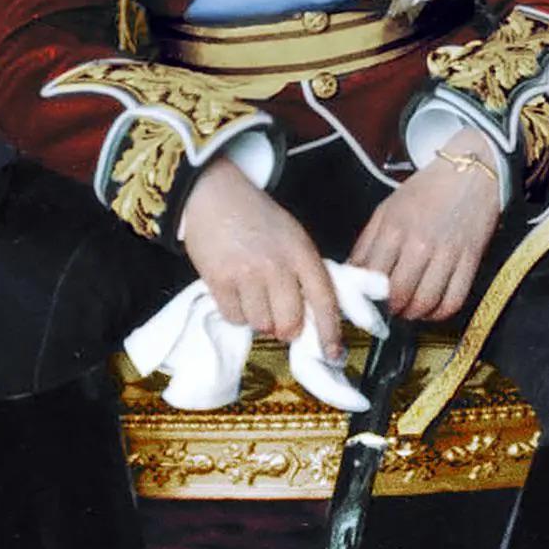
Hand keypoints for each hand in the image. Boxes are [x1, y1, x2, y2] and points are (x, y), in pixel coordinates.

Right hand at [176, 170, 342, 378]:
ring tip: (253, 294)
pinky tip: (236, 292)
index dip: (330, 331)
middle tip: (280, 319)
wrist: (214, 195)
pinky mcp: (218, 281)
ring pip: (261, 324)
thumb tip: (313, 316)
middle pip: (290, 323)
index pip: (324, 299)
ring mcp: (247, 274)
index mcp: (302, 253)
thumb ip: (305, 271)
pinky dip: (236, 313)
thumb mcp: (293, 237)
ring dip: (259, 318)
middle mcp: (277, 265)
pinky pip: (235, 318)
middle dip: (287, 329)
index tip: (333, 354)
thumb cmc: (257, 217)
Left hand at [350, 144, 502, 324]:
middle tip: (389, 309)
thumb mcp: (387, 209)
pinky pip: (454, 300)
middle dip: (391, 310)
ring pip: (426, 302)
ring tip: (409, 309)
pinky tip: (432, 308)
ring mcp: (447, 252)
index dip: (367, 296)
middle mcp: (420, 242)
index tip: (367, 301)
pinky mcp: (470, 259)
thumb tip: (351, 275)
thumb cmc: (426, 190)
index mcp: (394, 228)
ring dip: (414, 314)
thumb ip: (366, 243)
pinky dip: (440, 313)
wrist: (471, 172)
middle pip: (399, 295)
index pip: (372, 277)